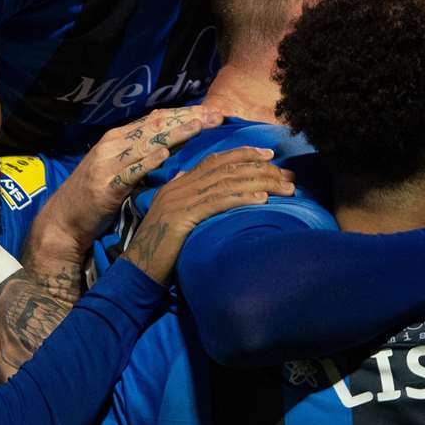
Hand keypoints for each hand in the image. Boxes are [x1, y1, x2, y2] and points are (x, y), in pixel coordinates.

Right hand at [38, 105, 223, 252]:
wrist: (62, 222)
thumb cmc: (95, 195)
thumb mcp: (119, 166)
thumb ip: (141, 151)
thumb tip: (172, 139)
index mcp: (118, 137)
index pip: (157, 119)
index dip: (186, 114)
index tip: (213, 113)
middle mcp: (113, 144)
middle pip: (156, 126)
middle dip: (187, 119)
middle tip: (216, 116)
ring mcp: (107, 164)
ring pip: (146, 143)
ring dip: (173, 134)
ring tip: (198, 126)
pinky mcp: (105, 187)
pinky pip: (129, 171)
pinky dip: (147, 162)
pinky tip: (164, 154)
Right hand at [123, 146, 294, 283]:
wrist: (136, 269)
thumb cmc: (158, 249)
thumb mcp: (170, 215)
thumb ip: (180, 193)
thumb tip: (187, 175)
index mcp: (178, 184)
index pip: (215, 160)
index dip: (243, 154)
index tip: (269, 155)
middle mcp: (179, 186)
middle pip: (227, 168)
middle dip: (261, 168)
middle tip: (288, 174)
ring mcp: (180, 199)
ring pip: (227, 182)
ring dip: (261, 182)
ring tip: (285, 187)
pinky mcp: (182, 216)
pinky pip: (218, 202)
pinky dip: (242, 197)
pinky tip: (262, 198)